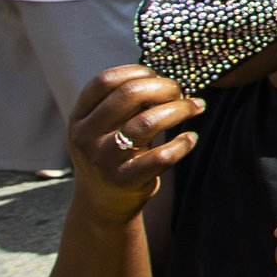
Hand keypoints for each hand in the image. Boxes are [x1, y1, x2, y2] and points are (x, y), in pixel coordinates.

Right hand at [65, 68, 204, 222]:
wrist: (101, 205)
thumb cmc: (112, 155)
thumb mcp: (104, 129)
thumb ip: (124, 105)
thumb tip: (167, 78)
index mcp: (79, 118)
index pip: (104, 81)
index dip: (137, 71)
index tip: (158, 75)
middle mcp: (85, 137)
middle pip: (128, 94)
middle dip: (163, 87)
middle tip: (181, 91)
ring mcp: (103, 159)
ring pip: (147, 122)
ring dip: (180, 109)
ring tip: (196, 106)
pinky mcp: (124, 180)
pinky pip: (161, 156)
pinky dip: (183, 143)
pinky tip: (191, 138)